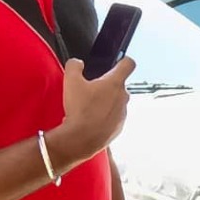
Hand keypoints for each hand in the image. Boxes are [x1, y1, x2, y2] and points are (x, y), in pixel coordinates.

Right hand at [48, 57, 134, 171]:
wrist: (82, 138)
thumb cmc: (79, 110)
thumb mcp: (70, 80)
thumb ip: (74, 65)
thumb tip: (77, 63)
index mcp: (114, 83)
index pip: (128, 64)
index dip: (124, 60)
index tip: (120, 61)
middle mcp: (123, 97)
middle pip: (119, 85)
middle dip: (107, 84)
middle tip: (91, 88)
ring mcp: (123, 113)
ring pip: (116, 102)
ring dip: (106, 101)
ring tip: (89, 106)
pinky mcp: (119, 127)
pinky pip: (113, 117)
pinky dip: (105, 116)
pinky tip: (91, 118)